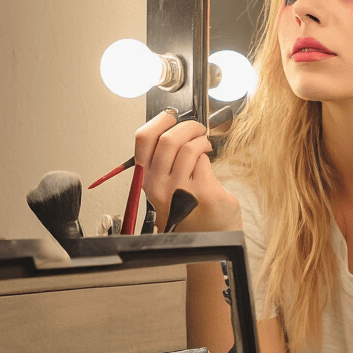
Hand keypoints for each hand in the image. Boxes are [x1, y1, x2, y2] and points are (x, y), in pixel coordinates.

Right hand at [134, 110, 240, 232]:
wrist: (207, 237)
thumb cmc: (187, 209)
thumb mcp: (165, 186)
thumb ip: (163, 161)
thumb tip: (171, 127)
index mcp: (147, 179)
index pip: (144, 139)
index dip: (159, 120)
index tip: (171, 116)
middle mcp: (159, 186)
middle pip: (169, 139)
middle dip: (188, 126)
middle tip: (197, 129)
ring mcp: (181, 191)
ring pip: (188, 148)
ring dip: (200, 140)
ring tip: (204, 144)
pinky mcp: (203, 193)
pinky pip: (204, 161)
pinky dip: (208, 155)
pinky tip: (208, 160)